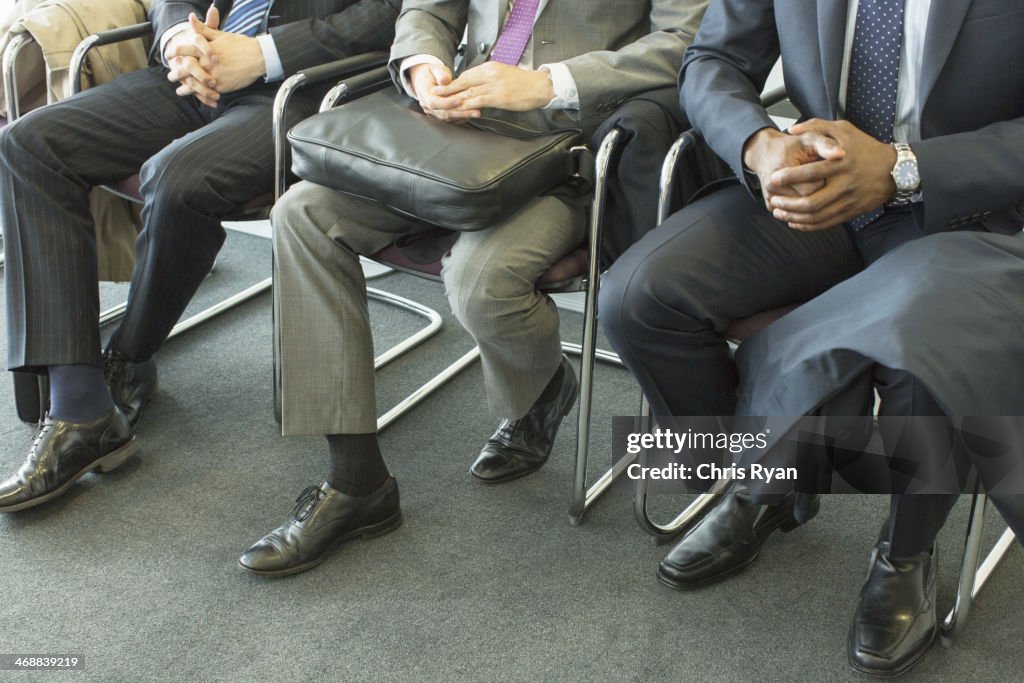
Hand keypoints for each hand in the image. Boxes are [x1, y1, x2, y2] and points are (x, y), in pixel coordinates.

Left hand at [170, 11, 266, 103]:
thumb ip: (203, 29)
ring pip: (194, 85)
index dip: (172, 52)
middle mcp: (206, 64)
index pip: (182, 50)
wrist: (258, 57)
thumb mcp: (220, 35)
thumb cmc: (239, 44)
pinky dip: (201, 96)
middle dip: (175, 73)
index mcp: (204, 49)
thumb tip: (191, 18)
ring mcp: (214, 76)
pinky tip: (197, 96)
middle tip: (170, 76)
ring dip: (185, 89)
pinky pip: (207, 93)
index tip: (168, 56)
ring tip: (181, 90)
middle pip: (184, 70)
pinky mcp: (221, 87)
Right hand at [407, 63, 471, 121]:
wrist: (426, 79)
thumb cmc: (432, 73)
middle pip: (444, 113)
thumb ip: (441, 73)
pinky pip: (451, 119)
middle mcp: (427, 106)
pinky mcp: (440, 115)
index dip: (448, 103)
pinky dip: (462, 117)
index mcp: (424, 94)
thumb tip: (445, 80)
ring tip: (476, 112)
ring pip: (448, 118)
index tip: (460, 100)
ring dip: (463, 116)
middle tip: (475, 111)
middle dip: (460, 112)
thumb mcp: (436, 69)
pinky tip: (471, 114)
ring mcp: (433, 112)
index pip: (435, 103)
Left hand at [430, 62, 554, 113]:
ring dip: (454, 98)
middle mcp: (490, 74)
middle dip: (448, 89)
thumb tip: (477, 85)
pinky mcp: (500, 97)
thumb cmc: (524, 83)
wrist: (540, 86)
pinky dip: (468, 105)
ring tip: (442, 103)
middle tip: (434, 94)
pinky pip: (479, 100)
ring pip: (469, 92)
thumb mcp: (503, 75)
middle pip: (464, 82)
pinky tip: (460, 109)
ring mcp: (494, 86)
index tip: (443, 87)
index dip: (454, 82)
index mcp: (490, 68)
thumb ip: (489, 79)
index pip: (468, 75)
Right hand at [742, 126, 845, 210]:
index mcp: (782, 168)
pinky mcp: (769, 205)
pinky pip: (791, 213)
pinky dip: (800, 208)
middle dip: (817, 194)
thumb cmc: (791, 146)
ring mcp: (770, 197)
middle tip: (821, 181)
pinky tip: (804, 195)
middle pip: (805, 201)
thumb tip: (841, 154)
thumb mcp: (809, 138)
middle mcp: (772, 186)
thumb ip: (825, 145)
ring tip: (813, 187)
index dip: (823, 182)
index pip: (811, 188)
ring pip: (798, 210)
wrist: (766, 153)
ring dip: (810, 202)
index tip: (826, 174)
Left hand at [766, 119, 897, 230]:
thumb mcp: (844, 129)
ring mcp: (848, 201)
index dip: (789, 177)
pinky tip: (794, 222)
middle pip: (811, 201)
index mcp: (841, 163)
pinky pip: (826, 223)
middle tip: (774, 200)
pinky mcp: (851, 212)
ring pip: (816, 216)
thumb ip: (817, 127)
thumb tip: (792, 130)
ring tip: (779, 212)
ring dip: (794, 217)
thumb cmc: (865, 147)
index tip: (773, 178)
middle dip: (788, 204)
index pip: (811, 172)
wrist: (895, 170)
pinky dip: (807, 226)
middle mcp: (845, 184)